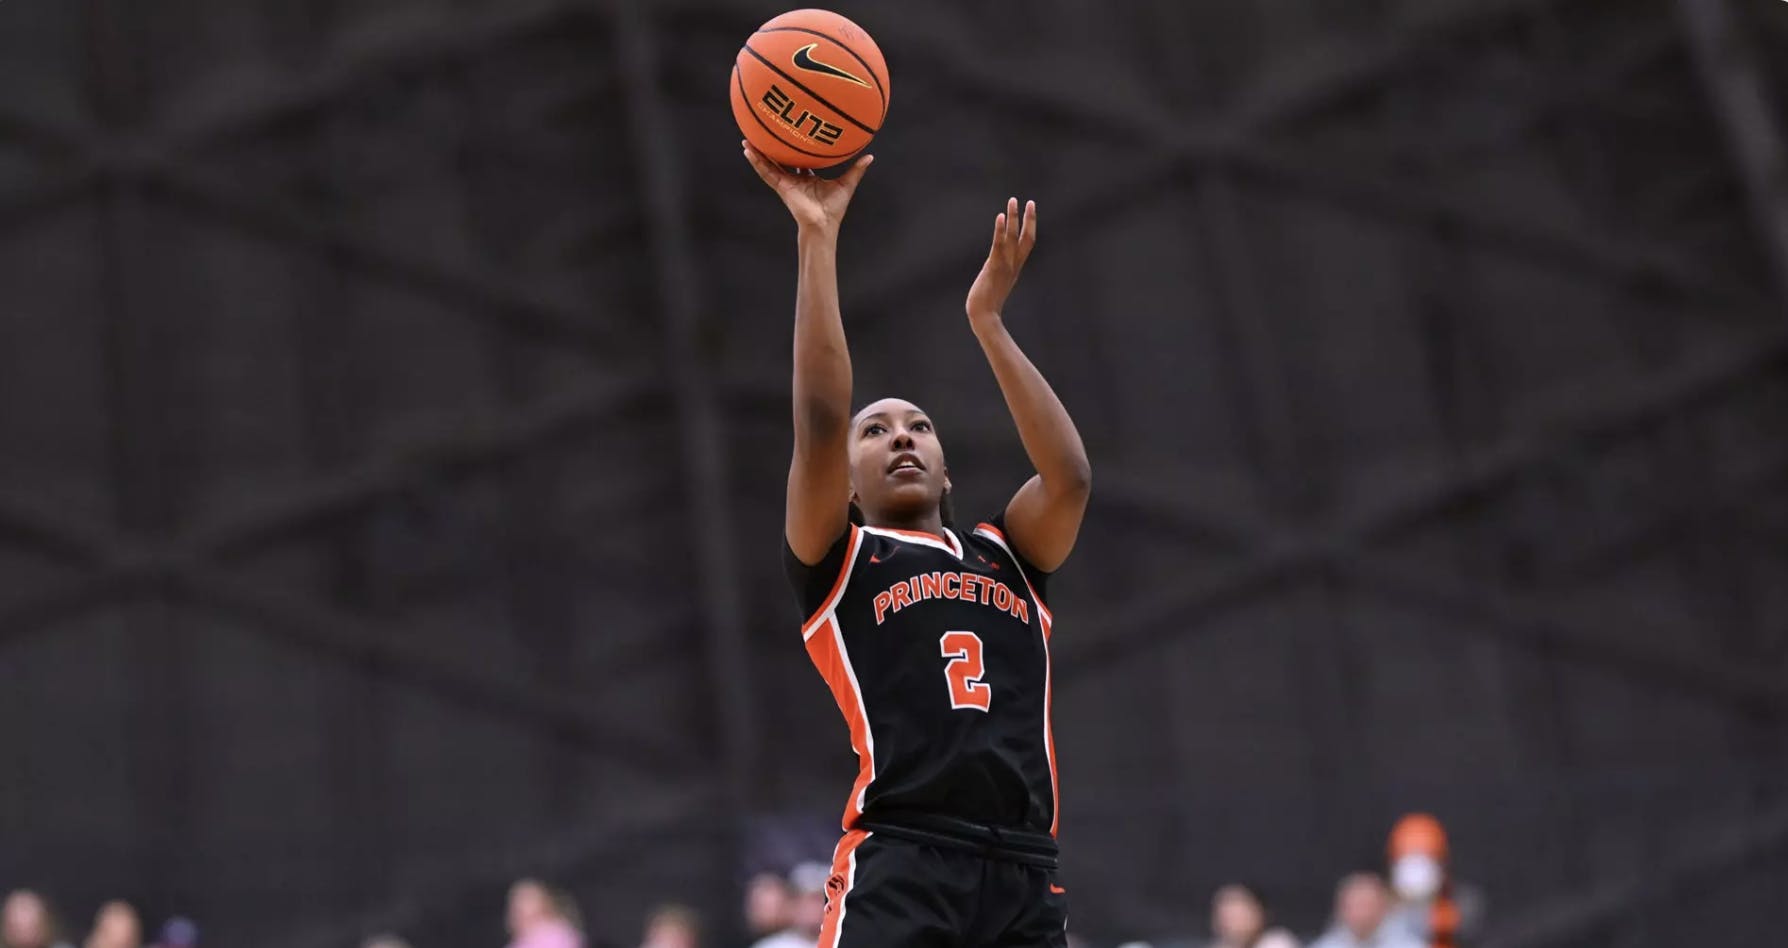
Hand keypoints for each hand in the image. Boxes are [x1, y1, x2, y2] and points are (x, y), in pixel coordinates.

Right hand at [742, 141, 873, 234]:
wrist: (824, 223)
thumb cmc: (834, 209)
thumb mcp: (847, 183)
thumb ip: (856, 170)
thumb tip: (870, 156)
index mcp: (807, 178)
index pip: (798, 160)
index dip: (794, 149)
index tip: (791, 135)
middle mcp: (794, 179)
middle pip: (780, 159)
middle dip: (772, 148)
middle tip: (765, 133)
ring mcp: (785, 182)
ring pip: (768, 164)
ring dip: (758, 152)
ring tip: (747, 139)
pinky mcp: (780, 186)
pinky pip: (766, 172)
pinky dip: (757, 161)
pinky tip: (748, 150)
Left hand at [966, 197, 1036, 324]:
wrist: (984, 317)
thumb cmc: (986, 305)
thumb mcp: (995, 283)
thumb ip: (997, 272)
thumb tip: (992, 265)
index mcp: (1015, 268)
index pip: (1027, 244)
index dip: (1030, 227)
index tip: (1030, 210)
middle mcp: (1013, 265)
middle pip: (1027, 238)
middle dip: (1029, 220)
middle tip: (1031, 201)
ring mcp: (1005, 266)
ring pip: (1013, 238)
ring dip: (1014, 218)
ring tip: (1013, 201)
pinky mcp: (994, 267)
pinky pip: (999, 246)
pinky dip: (1000, 231)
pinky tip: (1000, 217)